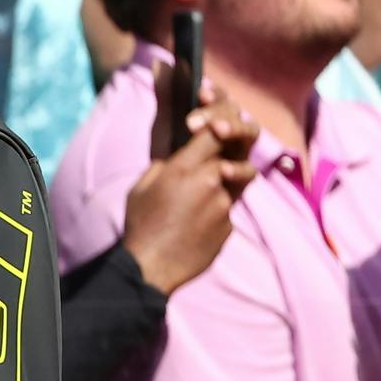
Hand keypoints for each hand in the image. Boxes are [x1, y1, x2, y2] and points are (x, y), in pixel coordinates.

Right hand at [125, 66, 259, 295]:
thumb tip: (181, 151)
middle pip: (235, 144)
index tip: (212, 114)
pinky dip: (218, 203)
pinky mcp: (229, 223)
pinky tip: (196, 216)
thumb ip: (168, 163)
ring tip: (218, 173)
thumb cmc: (141, 224)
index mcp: (183, 168)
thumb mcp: (144, 185)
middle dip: (234, 131)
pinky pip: (230, 203)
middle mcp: (209, 181)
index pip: (212, 129)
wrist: (152, 266)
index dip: (216, 116)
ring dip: (231, 169)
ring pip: (239, 174)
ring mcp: (223, 203)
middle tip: (227, 130)